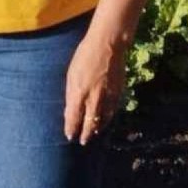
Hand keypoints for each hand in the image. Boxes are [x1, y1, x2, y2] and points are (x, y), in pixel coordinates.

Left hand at [64, 30, 127, 144]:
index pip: (73, 118)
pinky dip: (108, 118)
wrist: (107, 45)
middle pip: (89, 123)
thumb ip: (71, 94)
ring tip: (93, 134)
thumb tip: (70, 109)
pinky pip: (112, 110)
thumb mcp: (71, 74)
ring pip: (102, 119)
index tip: (70, 136)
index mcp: (78, 93)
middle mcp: (93, 98)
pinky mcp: (118, 93)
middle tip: (82, 142)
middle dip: (85, 134)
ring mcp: (107, 97)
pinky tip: (105, 120)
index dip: (71, 129)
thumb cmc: (84, 56)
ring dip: (97, 128)